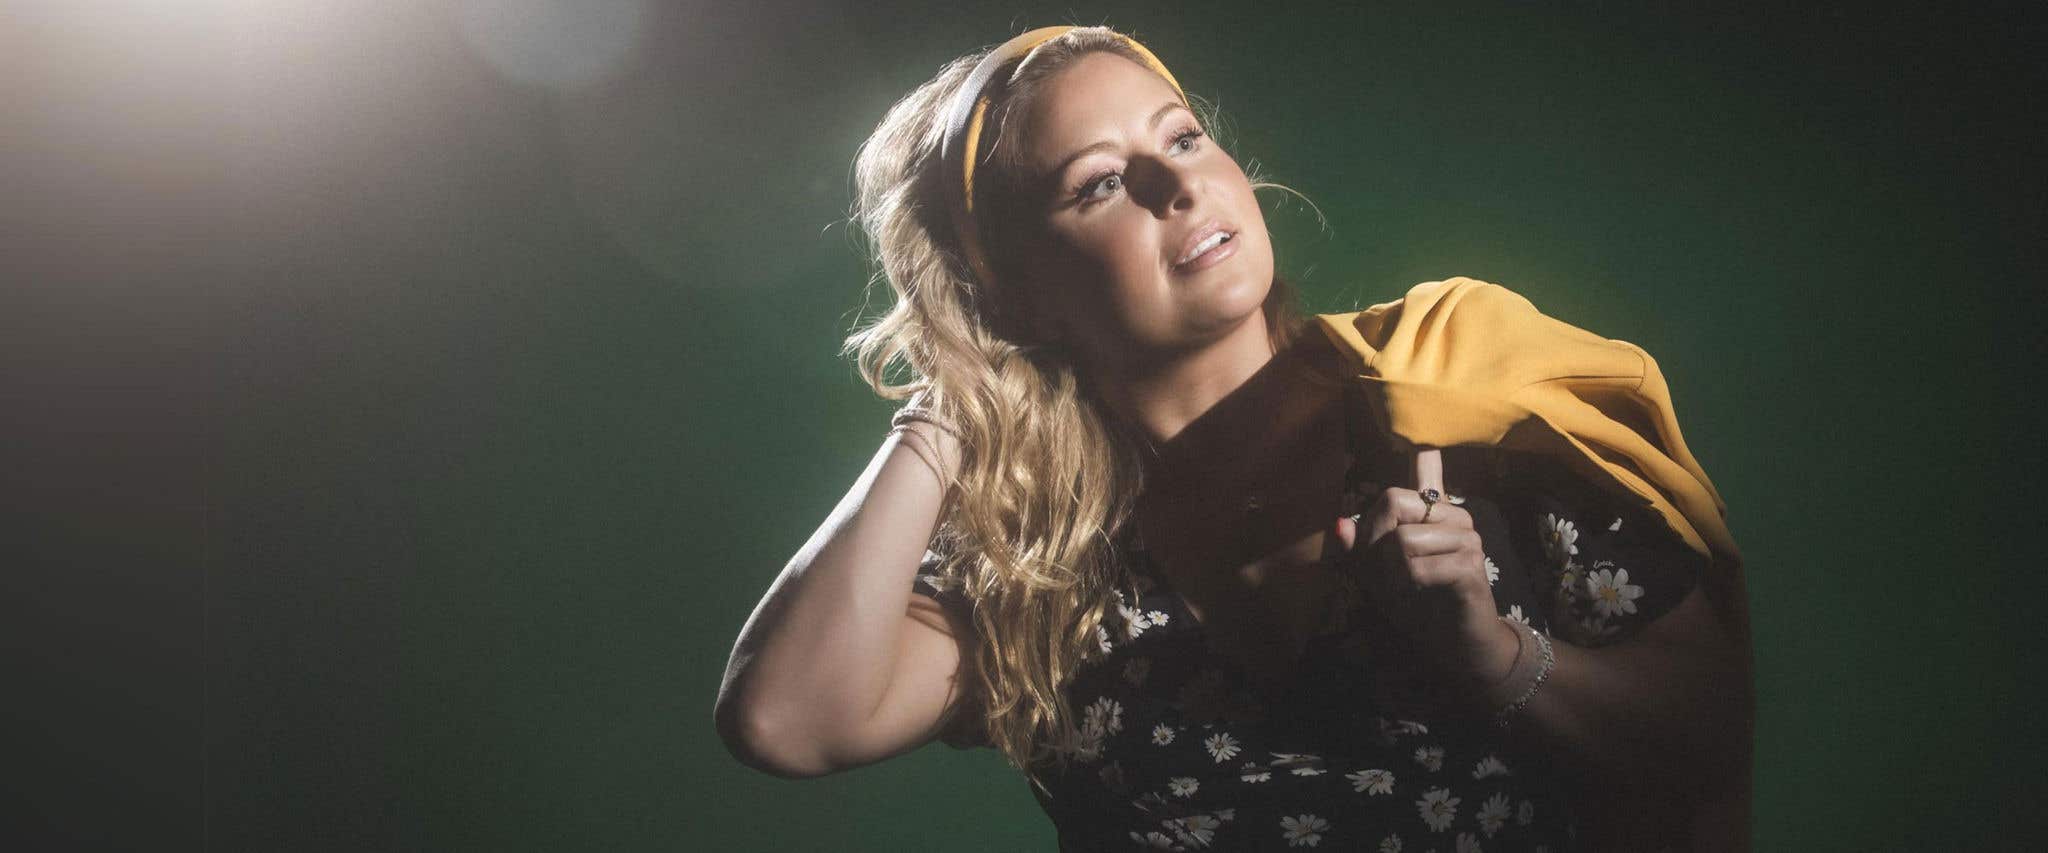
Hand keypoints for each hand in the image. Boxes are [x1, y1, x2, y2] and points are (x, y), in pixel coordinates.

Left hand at [1330, 449, 1519, 703]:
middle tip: (1389, 578)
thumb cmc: (1417, 603)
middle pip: (1393, 505)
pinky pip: (1417, 568)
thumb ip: (1359, 548)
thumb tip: (1339, 524)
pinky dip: (1406, 588)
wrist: (1454, 644)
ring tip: (1404, 590)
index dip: (1372, 525)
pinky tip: (1418, 598)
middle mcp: (1457, 517)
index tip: (1376, 556)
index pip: (1395, 492)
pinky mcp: (1471, 567)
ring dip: (1391, 573)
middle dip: (1377, 547)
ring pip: (1403, 538)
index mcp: (1437, 510)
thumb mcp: (1378, 574)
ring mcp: (1468, 539)